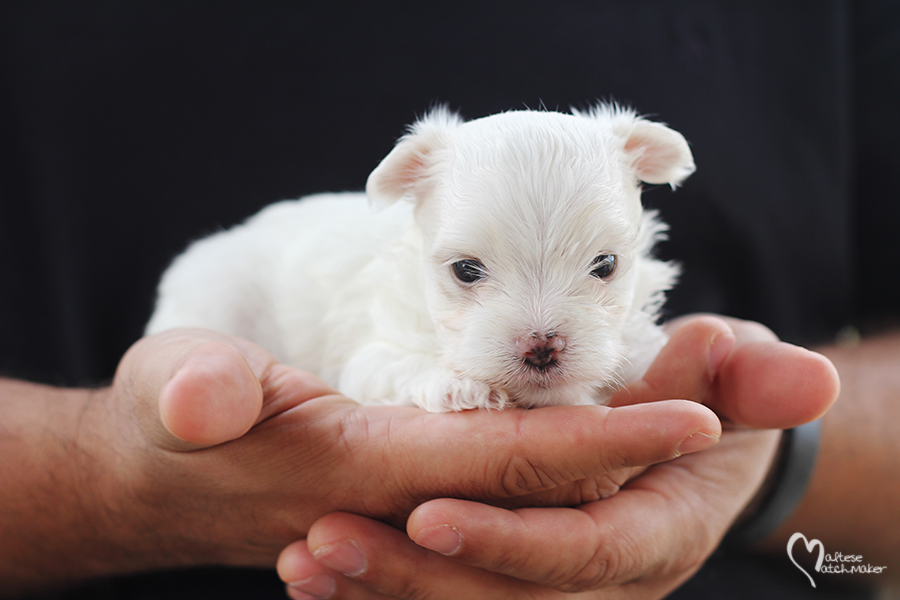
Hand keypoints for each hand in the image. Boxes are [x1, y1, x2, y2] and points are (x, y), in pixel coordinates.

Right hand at [75, 326, 721, 572]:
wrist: (154, 478)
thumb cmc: (165, 424)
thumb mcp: (168, 391)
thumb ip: (192, 392)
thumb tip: (208, 401)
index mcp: (365, 466)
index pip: (509, 460)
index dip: (604, 437)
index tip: (695, 415)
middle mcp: (401, 501)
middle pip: (544, 487)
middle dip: (635, 452)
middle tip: (725, 411)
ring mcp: (404, 509)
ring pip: (528, 499)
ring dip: (606, 465)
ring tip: (683, 426)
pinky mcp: (395, 505)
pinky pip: (492, 502)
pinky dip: (554, 479)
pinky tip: (595, 453)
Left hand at [277, 316, 838, 598]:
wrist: (686, 447)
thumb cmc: (700, 400)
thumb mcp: (724, 379)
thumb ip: (748, 380)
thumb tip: (806, 382)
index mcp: (648, 532)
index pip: (576, 552)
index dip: (507, 540)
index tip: (426, 515)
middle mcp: (597, 579)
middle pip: (502, 596)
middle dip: (412, 576)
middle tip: (323, 543)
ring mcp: (551, 584)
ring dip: (381, 592)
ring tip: (303, 564)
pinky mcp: (511, 575)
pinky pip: (449, 594)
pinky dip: (385, 590)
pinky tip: (316, 573)